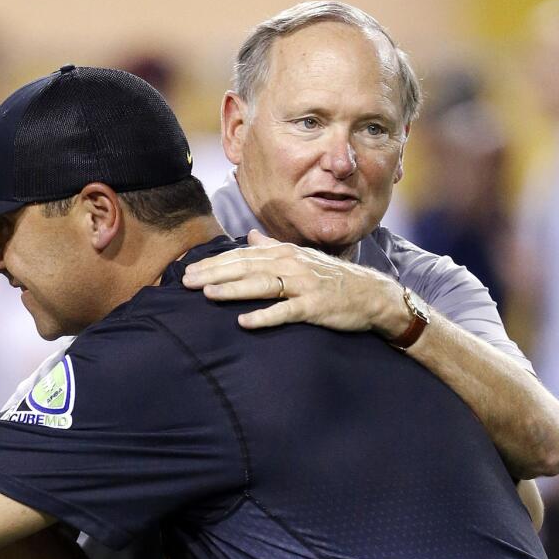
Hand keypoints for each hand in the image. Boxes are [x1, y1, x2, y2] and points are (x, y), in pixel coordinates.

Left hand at [182, 230, 408, 336]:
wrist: (371, 294)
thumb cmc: (332, 278)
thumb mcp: (301, 258)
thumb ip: (273, 246)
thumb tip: (250, 235)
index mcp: (285, 253)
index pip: (242, 255)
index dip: (215, 262)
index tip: (188, 269)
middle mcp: (291, 264)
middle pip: (246, 267)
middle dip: (215, 273)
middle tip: (187, 280)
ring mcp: (303, 285)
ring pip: (262, 285)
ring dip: (233, 289)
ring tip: (207, 294)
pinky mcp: (314, 307)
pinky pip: (286, 312)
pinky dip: (265, 316)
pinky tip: (244, 322)